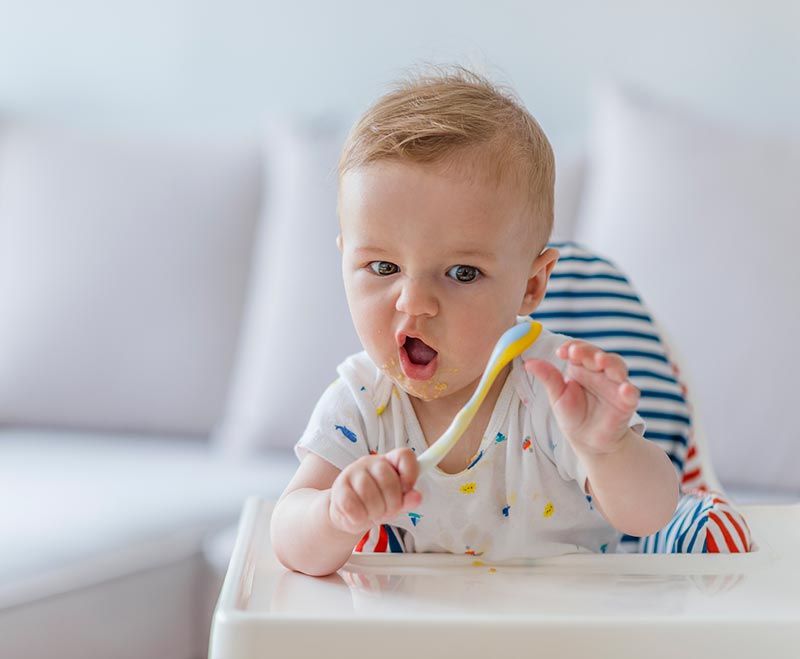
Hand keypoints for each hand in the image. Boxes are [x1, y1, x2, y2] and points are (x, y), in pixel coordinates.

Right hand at [328, 448, 421, 534]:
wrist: (347, 514)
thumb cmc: (374, 504)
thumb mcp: (394, 503)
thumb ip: (407, 499)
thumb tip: (417, 497)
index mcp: (388, 462)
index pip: (405, 455)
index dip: (410, 473)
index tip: (407, 489)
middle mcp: (370, 462)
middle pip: (388, 479)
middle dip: (392, 503)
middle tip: (387, 511)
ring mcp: (352, 473)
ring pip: (369, 493)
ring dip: (375, 512)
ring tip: (372, 514)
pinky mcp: (339, 488)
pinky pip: (353, 506)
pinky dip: (360, 518)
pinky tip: (360, 516)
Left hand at [524, 340, 639, 455]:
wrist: (587, 441)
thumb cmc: (572, 415)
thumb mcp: (557, 396)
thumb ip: (548, 378)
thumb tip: (528, 362)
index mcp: (581, 367)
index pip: (579, 349)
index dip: (572, 347)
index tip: (561, 352)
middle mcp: (600, 372)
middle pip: (598, 354)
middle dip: (589, 352)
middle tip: (578, 353)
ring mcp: (615, 385)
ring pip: (617, 367)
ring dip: (610, 363)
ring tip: (601, 362)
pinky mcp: (626, 402)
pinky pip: (631, 393)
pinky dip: (629, 390)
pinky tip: (624, 389)